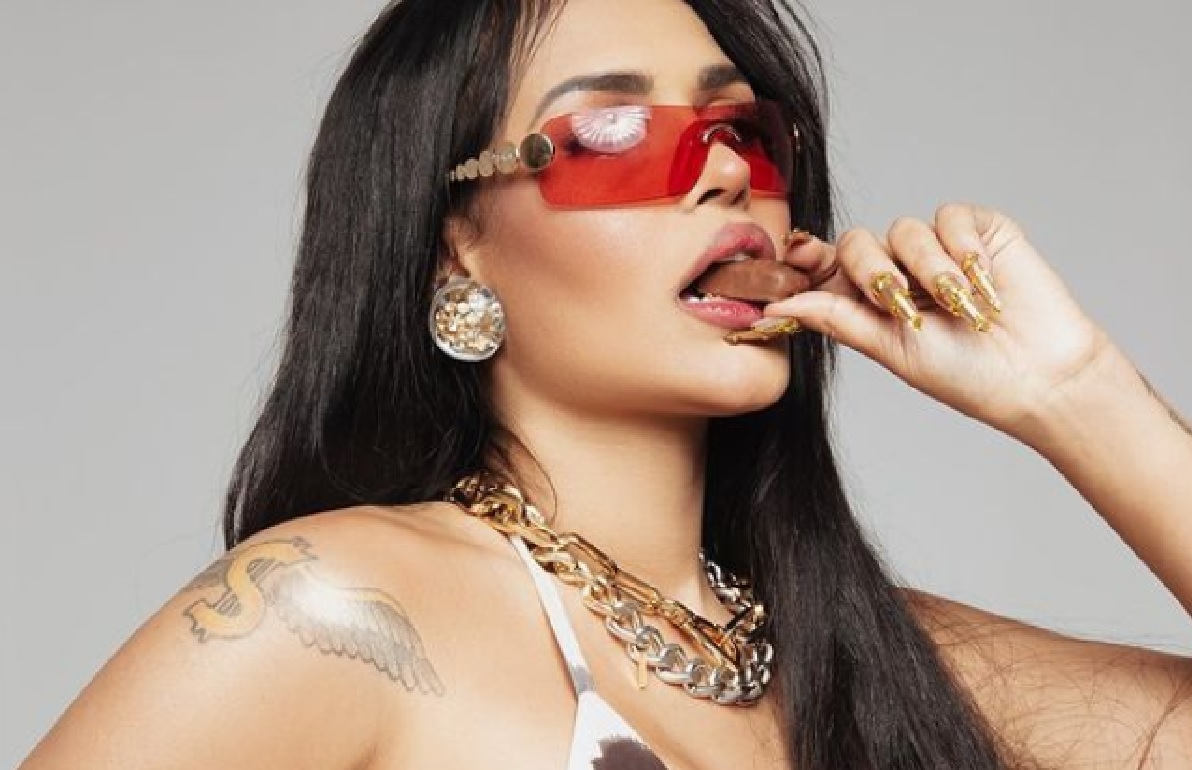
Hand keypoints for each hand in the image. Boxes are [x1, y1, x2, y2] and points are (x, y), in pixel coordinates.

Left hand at [767, 203, 1119, 440]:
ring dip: (928, 271)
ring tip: (959, 308)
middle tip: (900, 304)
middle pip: (858, 242)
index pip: (828, 265)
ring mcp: (939, 247)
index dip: (808, 258)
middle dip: (874, 272)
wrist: (1037, 375)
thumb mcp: (890, 348)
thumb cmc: (964, 374)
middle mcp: (900, 269)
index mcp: (869, 299)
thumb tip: (775, 306)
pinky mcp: (980, 230)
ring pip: (905, 230)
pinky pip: (951, 217)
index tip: (798, 258)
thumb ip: (835, 319)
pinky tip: (984, 283)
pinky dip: (964, 251)